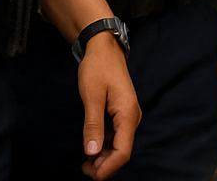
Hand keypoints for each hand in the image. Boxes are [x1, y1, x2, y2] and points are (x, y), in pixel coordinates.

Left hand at [77, 31, 140, 179]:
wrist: (104, 48)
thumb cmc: (98, 69)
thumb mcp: (92, 96)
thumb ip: (93, 125)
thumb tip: (91, 153)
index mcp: (127, 114)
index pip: (123, 151)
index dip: (109, 167)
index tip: (93, 175)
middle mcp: (132, 117)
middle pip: (122, 151)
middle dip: (105, 165)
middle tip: (84, 170)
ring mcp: (128, 115)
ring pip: (119, 145)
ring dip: (104, 158)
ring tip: (85, 164)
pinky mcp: (121, 113)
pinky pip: (116, 136)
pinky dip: (105, 146)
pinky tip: (92, 149)